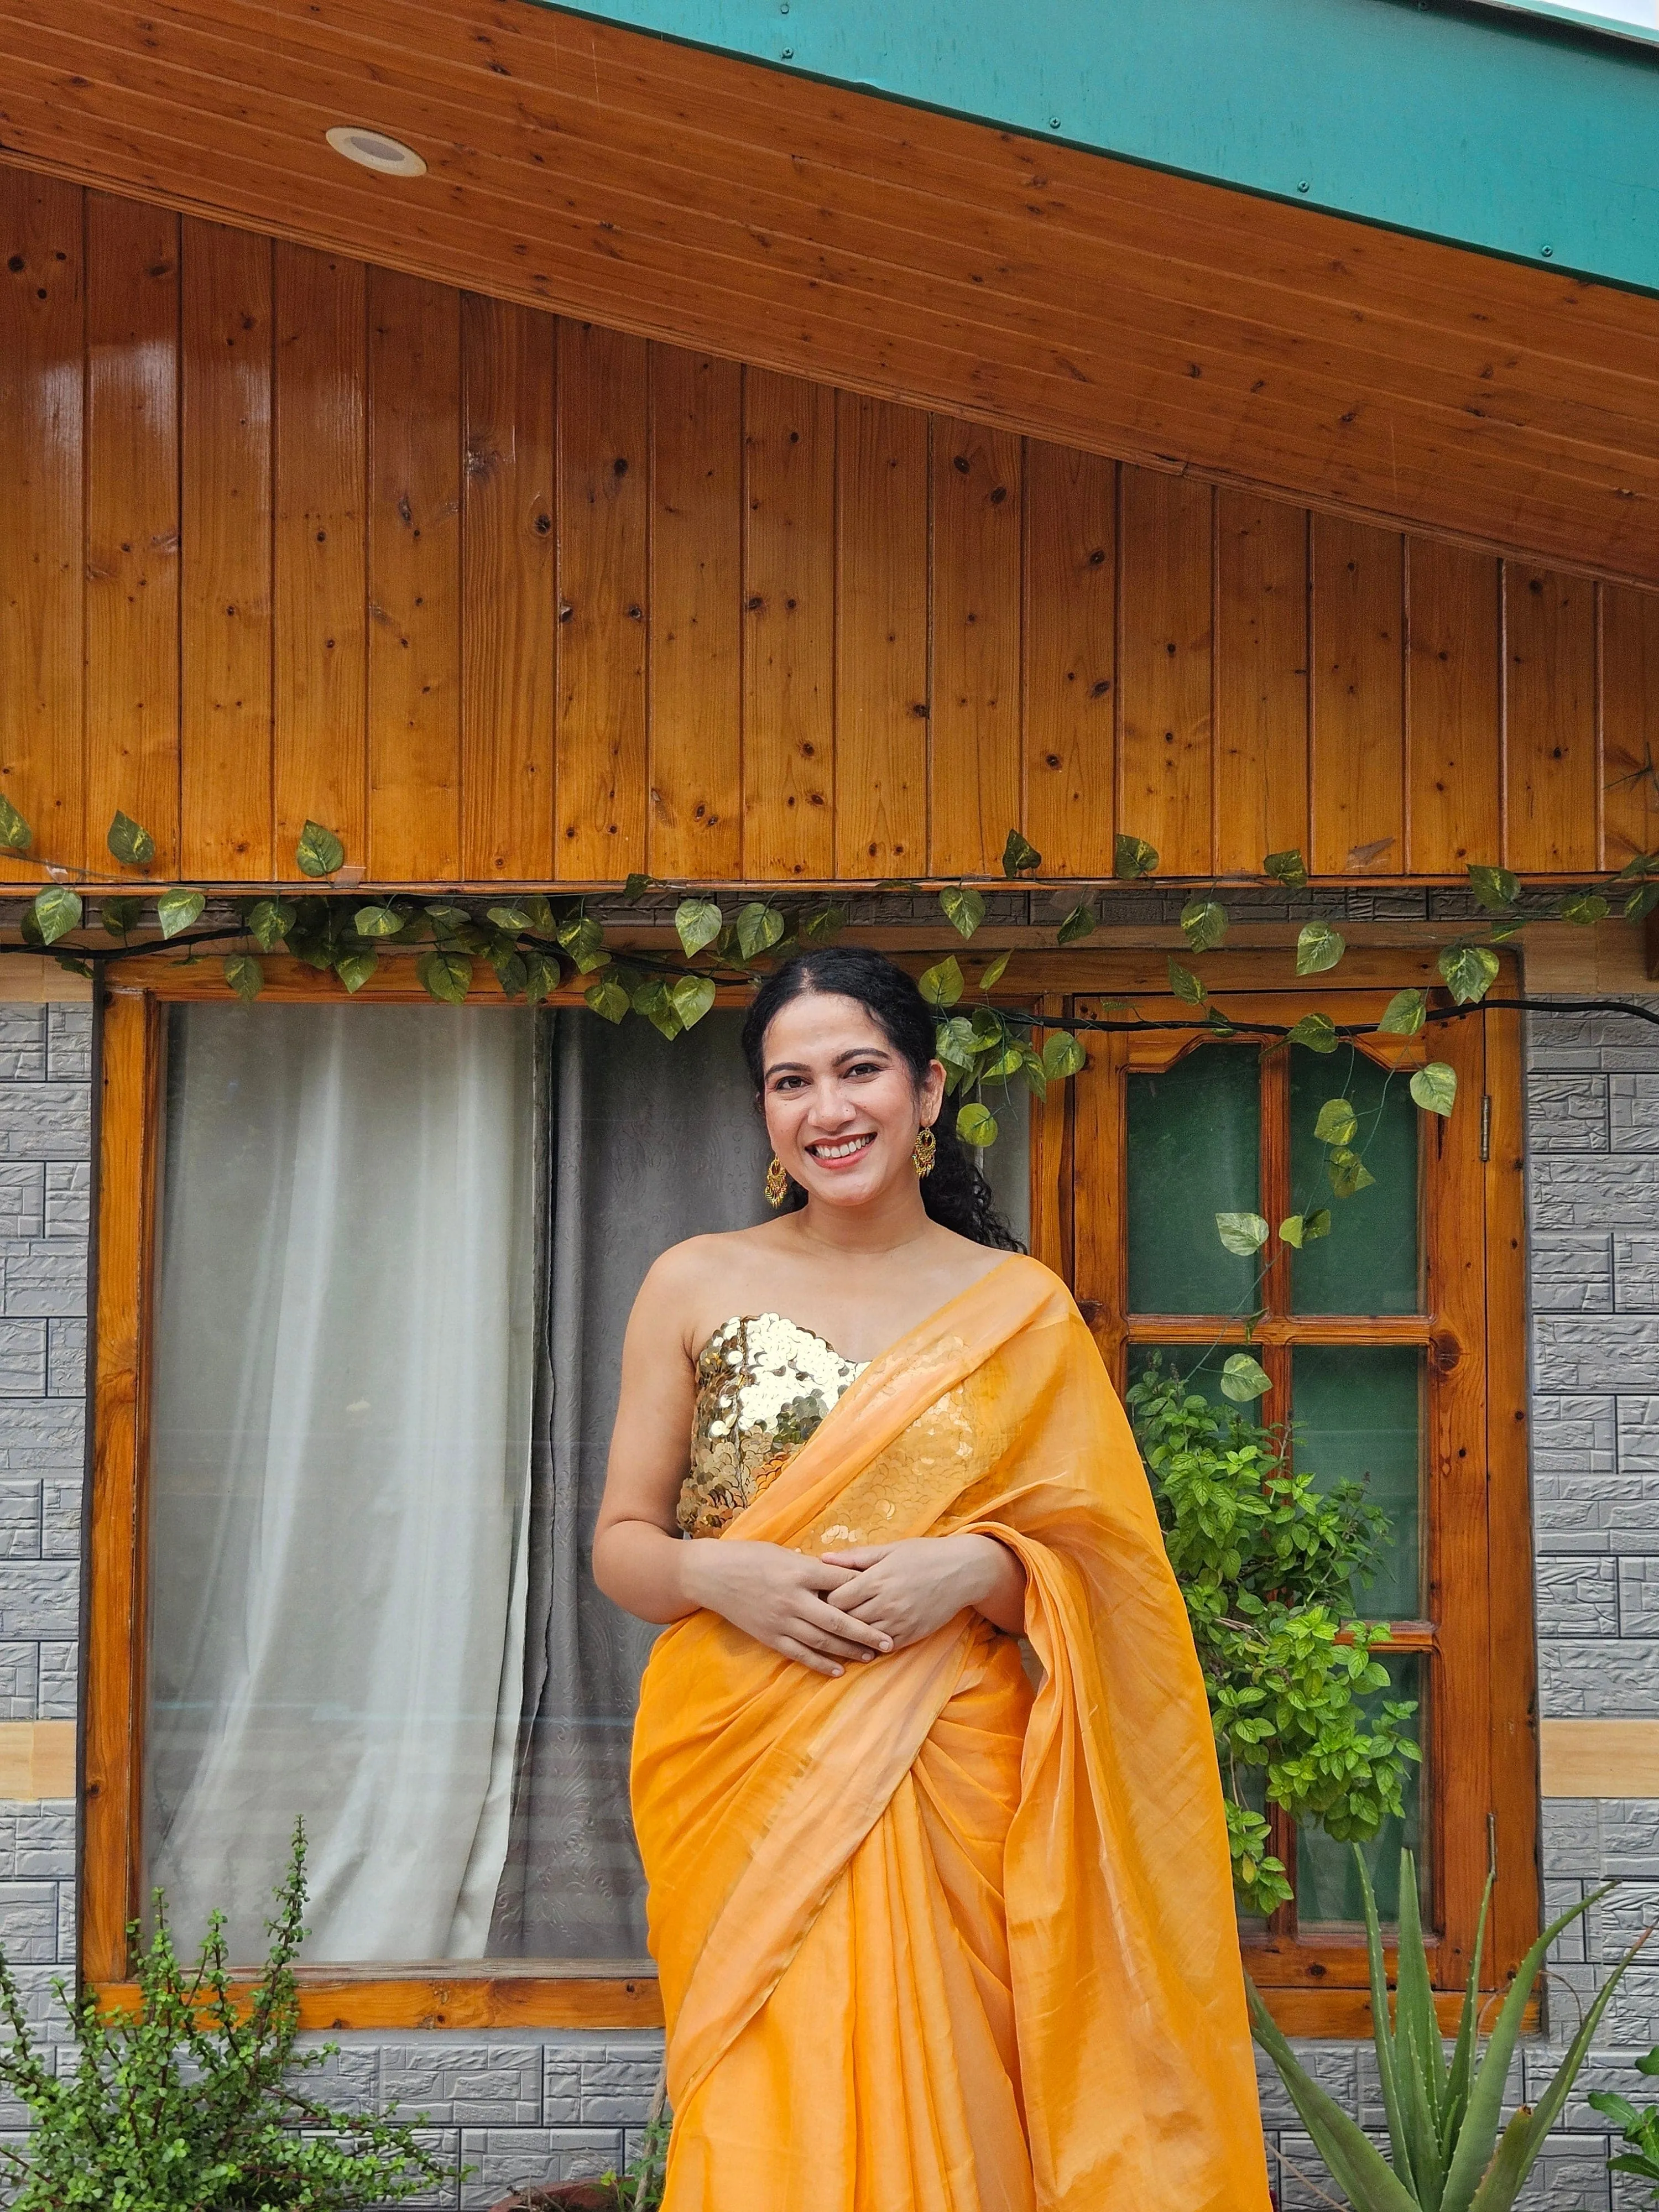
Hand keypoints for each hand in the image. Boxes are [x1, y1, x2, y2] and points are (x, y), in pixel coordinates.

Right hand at [682, 1539, 894, 1677]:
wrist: (712, 1575)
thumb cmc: (750, 1556)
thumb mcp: (784, 1553)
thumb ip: (812, 1567)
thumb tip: (841, 1575)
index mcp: (799, 1571)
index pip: (841, 1583)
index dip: (865, 1593)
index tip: (887, 1600)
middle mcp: (793, 1598)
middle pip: (837, 1619)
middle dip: (865, 1632)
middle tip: (888, 1642)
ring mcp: (781, 1620)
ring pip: (822, 1640)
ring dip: (848, 1650)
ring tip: (870, 1655)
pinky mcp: (770, 1636)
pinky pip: (800, 1653)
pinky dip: (820, 1663)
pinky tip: (838, 1669)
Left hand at [819, 1535, 1024, 1649]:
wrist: (963, 1571)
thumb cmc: (924, 1554)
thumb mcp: (890, 1549)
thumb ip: (855, 1557)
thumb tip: (823, 1558)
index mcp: (877, 1579)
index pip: (836, 1599)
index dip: (826, 1599)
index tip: (824, 1596)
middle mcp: (886, 1603)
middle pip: (846, 1619)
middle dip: (834, 1617)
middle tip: (827, 1615)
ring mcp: (900, 1622)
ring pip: (862, 1636)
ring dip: (851, 1633)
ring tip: (843, 1627)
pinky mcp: (912, 1635)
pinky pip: (883, 1647)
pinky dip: (871, 1644)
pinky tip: (866, 1638)